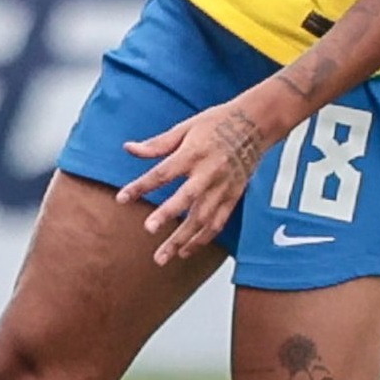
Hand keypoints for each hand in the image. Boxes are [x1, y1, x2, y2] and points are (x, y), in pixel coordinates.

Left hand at [116, 94, 286, 263]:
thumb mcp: (186, 127)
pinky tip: (186, 252)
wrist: (257, 124)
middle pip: (186, 198)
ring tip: (163, 257)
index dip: (141, 186)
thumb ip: (157, 144)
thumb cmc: (218, 123)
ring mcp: (223, 187)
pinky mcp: (233, 197)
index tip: (122, 198)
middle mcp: (209, 173)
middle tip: (148, 229)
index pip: (163, 173)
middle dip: (167, 214)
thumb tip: (128, 148)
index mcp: (193, 153)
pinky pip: (218, 223)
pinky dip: (202, 239)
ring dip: (183, 239)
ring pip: (202, 218)